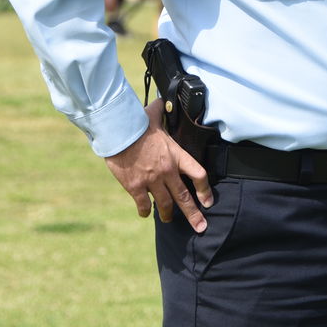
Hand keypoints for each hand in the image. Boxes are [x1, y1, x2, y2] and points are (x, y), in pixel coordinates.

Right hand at [104, 106, 212, 232]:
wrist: (118, 131)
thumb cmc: (137, 121)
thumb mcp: (155, 115)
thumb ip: (162, 111)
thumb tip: (162, 99)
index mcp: (176, 155)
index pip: (199, 174)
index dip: (205, 190)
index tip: (208, 201)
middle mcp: (167, 171)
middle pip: (185, 198)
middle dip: (194, 215)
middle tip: (201, 227)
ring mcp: (151, 181)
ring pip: (165, 205)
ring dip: (168, 215)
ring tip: (168, 220)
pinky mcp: (135, 187)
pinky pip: (143, 205)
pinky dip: (145, 211)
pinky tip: (144, 213)